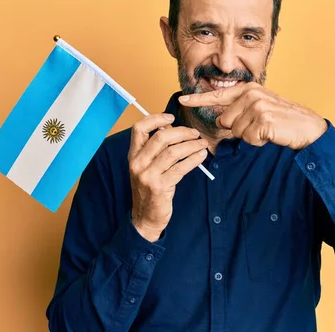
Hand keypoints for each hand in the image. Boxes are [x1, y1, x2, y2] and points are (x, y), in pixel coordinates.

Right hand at [128, 113, 208, 241]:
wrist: (145, 217)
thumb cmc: (150, 188)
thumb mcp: (147, 166)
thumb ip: (156, 148)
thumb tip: (171, 126)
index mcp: (133, 155)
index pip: (139, 128)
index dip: (155, 119)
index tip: (171, 117)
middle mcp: (137, 163)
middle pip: (161, 137)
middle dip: (182, 132)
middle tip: (195, 133)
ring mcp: (147, 175)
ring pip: (173, 152)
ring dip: (191, 145)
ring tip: (202, 144)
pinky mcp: (159, 186)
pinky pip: (180, 168)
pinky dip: (193, 159)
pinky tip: (201, 156)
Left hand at [179, 82, 327, 149]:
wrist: (307, 127)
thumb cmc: (282, 120)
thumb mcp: (259, 108)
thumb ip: (239, 111)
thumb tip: (220, 122)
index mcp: (248, 89)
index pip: (217, 95)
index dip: (198, 99)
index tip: (181, 100)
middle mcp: (250, 94)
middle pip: (224, 121)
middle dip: (238, 129)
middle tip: (259, 126)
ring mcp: (257, 106)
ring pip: (235, 132)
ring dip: (249, 136)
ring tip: (266, 129)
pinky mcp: (263, 120)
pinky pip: (247, 138)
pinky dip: (258, 141)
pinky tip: (270, 134)